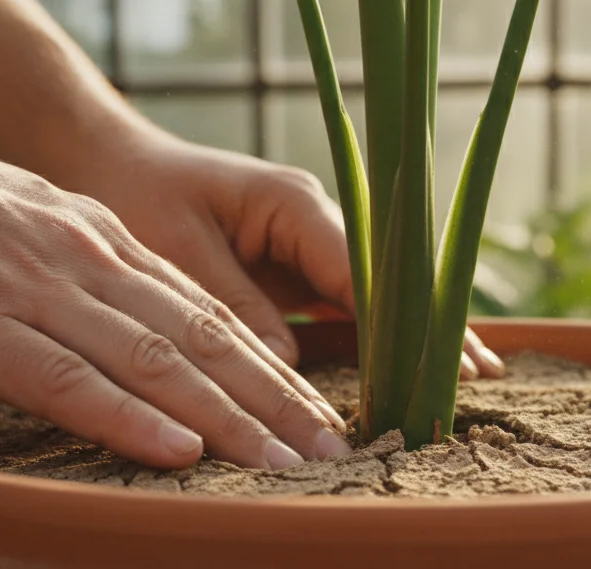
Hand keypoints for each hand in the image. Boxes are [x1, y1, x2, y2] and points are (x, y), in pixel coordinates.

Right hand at [0, 106, 351, 469]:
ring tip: (287, 466)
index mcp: (100, 245)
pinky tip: (178, 451)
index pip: (208, 313)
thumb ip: (76, 285)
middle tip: (338, 454)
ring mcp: (34, 290)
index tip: (322, 416)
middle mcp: (86, 263)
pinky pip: (64, 377)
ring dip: (228, 418)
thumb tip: (116, 344)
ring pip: (154, 359)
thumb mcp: (20, 236)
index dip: (273, 369)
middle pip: (205, 338)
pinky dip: (126, 417)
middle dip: (278, 401)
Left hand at [59, 134, 505, 379]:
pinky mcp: (301, 268)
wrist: (110, 166)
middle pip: (390, 281)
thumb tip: (287, 367)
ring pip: (382, 295)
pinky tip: (420, 369)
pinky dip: (385, 339)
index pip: (363, 270)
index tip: (430, 367)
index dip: (400, 322)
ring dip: (421, 336)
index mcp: (294, 203)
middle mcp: (318, 220)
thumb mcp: (176, 250)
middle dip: (432, 330)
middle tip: (479, 381)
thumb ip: (233, 305)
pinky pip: (354, 306)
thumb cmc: (137, 198)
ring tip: (477, 379)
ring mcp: (315, 244)